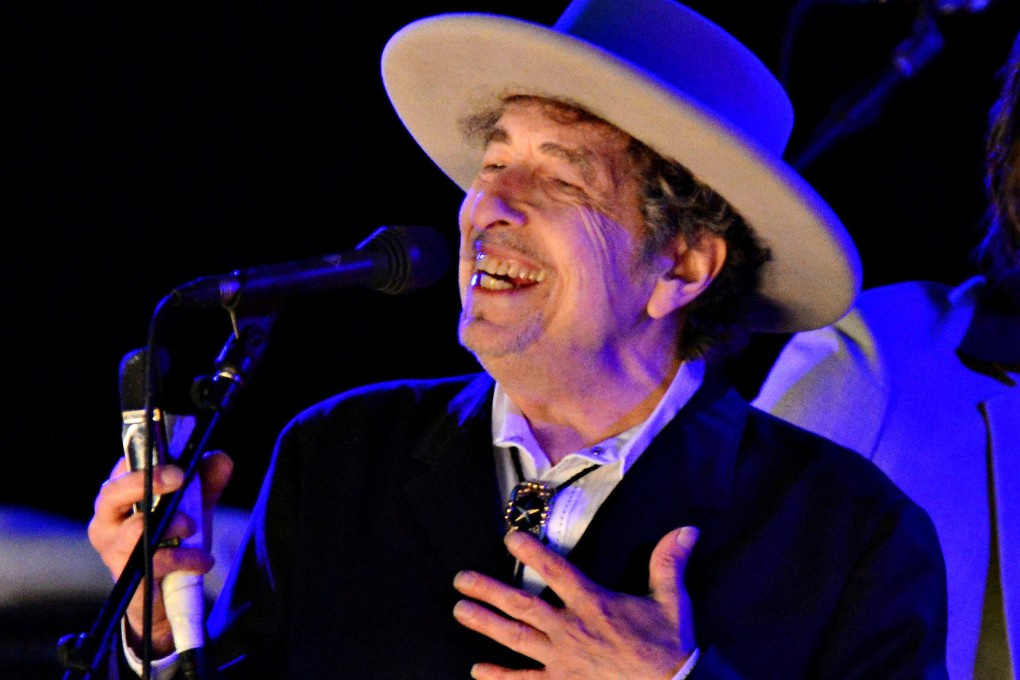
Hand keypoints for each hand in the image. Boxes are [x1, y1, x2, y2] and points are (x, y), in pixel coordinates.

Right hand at [87, 451, 232, 655]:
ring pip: (138, 529)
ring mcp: (112, 552)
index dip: (145, 459)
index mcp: (116, 498)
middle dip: (149, 481)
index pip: (120, 469)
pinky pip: (157, 561)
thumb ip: (206, 481)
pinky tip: (203, 560)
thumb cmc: (173, 538)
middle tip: (181, 477)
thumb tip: (221, 458)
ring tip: (193, 528)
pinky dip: (187, 557)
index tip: (174, 458)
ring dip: (175, 523)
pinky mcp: (127, 579)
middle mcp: (105, 522)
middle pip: (112, 493)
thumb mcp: (193, 505)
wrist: (167, 594)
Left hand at [452, 526, 698, 678]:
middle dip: (489, 591)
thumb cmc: (669, 647)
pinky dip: (499, 677)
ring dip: (485, 624)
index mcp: (593, 604)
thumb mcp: (672, 601)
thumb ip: (668, 563)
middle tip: (461, 580)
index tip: (508, 537)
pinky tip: (477, 671)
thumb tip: (686, 529)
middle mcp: (571, 630)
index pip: (556, 571)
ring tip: (460, 610)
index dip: (532, 552)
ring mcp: (562, 660)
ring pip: (515, 638)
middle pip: (521, 605)